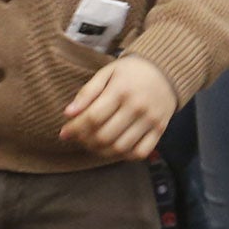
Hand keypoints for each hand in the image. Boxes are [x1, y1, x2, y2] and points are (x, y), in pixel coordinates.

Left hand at [59, 53, 176, 161]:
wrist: (164, 72)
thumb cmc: (129, 72)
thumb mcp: (106, 73)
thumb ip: (87, 93)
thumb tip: (68, 113)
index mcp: (120, 90)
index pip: (93, 117)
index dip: (75, 128)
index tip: (63, 133)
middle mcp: (137, 107)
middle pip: (105, 135)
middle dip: (85, 141)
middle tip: (77, 139)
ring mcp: (150, 120)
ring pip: (121, 147)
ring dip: (101, 151)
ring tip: (90, 145)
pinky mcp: (160, 130)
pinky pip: (141, 152)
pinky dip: (124, 156)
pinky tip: (112, 149)